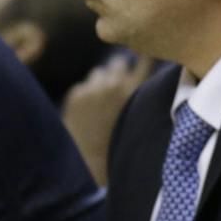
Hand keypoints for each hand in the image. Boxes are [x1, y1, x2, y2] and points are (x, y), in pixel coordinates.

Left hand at [63, 56, 152, 187]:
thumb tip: (140, 69)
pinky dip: (85, 95)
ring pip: (100, 72)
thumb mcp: (141, 113)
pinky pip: (84, 86)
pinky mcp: (76, 94)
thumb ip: (142, 91)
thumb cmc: (122, 140)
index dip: (142, 60)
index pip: (144, 58)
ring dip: (101, 82)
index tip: (141, 64)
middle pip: (118, 62)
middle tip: (118, 87)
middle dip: (118, 71)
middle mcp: (115, 83)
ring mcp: (94, 87)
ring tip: (101, 102)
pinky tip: (88, 113)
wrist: (94, 162)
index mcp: (137, 88)